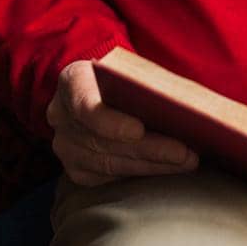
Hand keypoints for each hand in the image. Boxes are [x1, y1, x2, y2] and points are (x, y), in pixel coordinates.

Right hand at [47, 60, 199, 186]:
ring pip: (110, 162)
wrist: (104, 90)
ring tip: (186, 162)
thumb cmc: (126, 77)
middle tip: (184, 153)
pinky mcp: (76, 168)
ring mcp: (65, 145)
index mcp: (73, 80)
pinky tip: (168, 169)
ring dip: (152, 164)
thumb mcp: (133, 69)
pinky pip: (110, 176)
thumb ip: (149, 83)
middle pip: (104, 140)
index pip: (85, 104)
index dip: (110, 121)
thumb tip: (185, 103)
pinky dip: (142, 173)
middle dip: (149, 148)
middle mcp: (61, 115)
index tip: (139, 130)